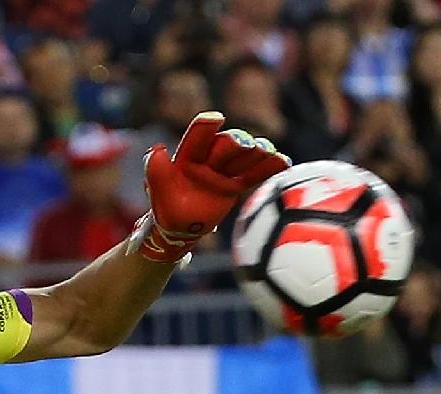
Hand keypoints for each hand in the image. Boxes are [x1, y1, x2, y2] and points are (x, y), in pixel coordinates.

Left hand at [136, 111, 289, 263]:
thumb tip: (157, 149)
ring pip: (243, 158)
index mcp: (187, 156)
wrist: (179, 227)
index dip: (205, 126)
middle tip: (244, 143)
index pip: (197, 138)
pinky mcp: (236, 184)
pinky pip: (254, 176)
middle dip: (235, 143)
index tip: (215, 118)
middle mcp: (208, 159)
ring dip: (257, 153)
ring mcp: (224, 171)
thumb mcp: (156, 190)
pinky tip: (284, 162)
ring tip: (269, 151)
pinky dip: (269, 169)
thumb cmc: (165, 206)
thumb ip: (156, 170)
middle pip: (226, 146)